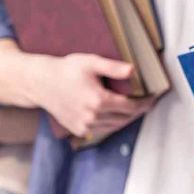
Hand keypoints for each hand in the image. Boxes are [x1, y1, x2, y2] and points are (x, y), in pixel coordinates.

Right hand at [31, 54, 153, 137]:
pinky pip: (102, 130)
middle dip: (138, 111)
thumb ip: (113, 67)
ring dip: (126, 119)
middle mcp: (92, 117)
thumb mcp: (91, 62)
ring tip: (135, 109)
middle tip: (148, 103)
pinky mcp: (78, 130)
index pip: (130, 107)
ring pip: (114, 126)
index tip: (153, 98)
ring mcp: (84, 126)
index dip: (144, 103)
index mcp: (98, 101)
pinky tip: (117, 115)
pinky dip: (112, 124)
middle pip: (124, 118)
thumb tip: (134, 70)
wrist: (40, 83)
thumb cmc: (66, 69)